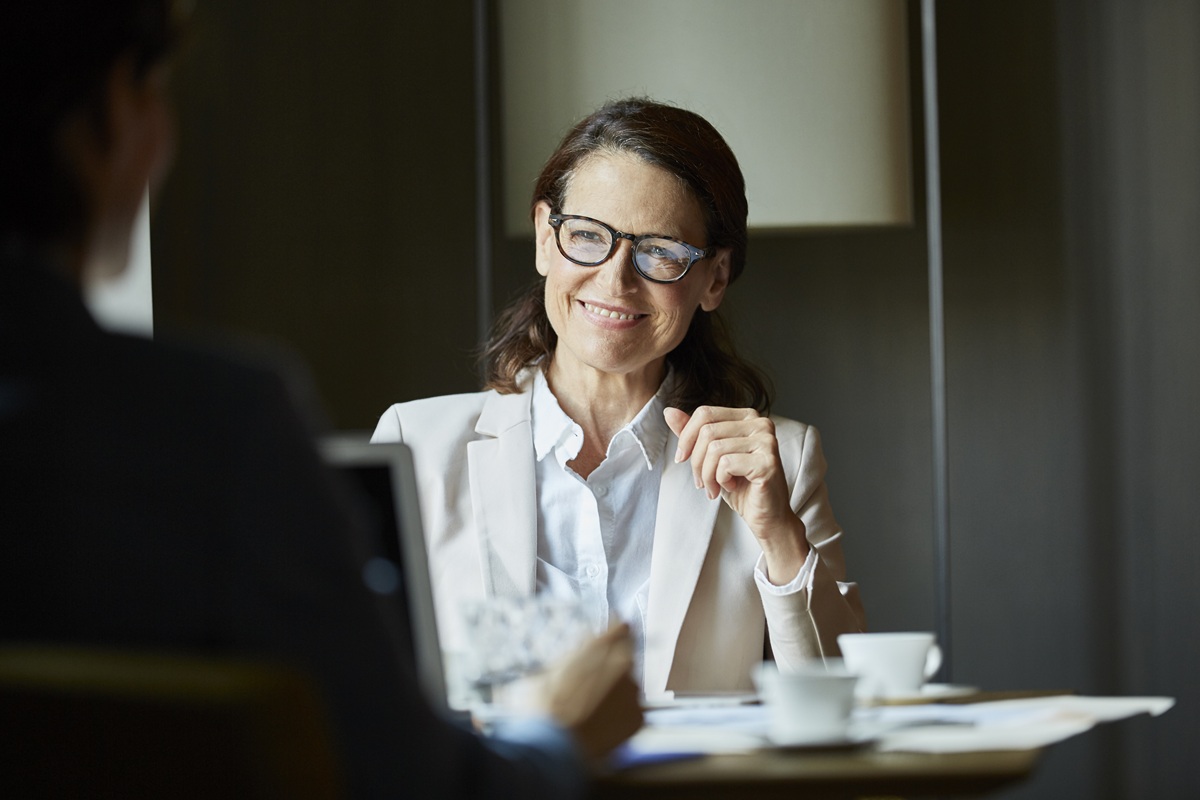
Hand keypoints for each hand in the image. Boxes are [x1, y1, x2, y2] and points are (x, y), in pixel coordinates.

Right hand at [529, 622, 642, 760]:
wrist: (554, 749)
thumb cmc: (543, 708)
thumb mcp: (549, 671)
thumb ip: (573, 654)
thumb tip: (585, 643)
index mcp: (600, 647)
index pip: (620, 627)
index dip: (615, 630)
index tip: (613, 632)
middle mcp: (623, 665)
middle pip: (626, 656)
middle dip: (613, 664)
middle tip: (592, 681)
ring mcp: (634, 692)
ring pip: (629, 684)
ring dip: (616, 690)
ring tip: (593, 708)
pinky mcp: (638, 717)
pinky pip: (631, 708)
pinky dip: (621, 712)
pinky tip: (601, 722)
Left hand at [664, 406, 808, 581]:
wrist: (766, 517)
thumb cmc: (740, 486)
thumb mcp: (710, 457)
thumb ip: (693, 433)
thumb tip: (669, 412)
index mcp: (748, 416)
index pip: (705, 413)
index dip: (686, 437)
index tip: (682, 459)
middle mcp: (760, 424)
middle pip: (708, 431)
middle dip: (696, 461)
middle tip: (702, 482)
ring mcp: (766, 442)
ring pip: (715, 449)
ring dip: (707, 475)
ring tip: (715, 488)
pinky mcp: (767, 462)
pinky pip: (726, 464)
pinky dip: (720, 480)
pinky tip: (731, 488)